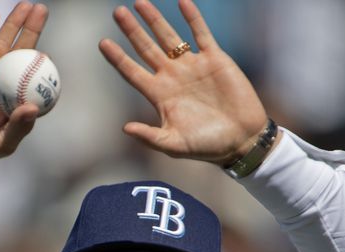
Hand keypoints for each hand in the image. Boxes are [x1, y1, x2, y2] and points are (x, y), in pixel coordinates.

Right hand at [0, 2, 48, 177]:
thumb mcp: (0, 145)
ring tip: (28, 6)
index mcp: (13, 101)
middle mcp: (1, 85)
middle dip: (31, 30)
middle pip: (20, 52)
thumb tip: (33, 107)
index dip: (41, 61)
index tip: (48, 53)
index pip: (32, 76)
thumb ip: (18, 127)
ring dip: (13, 24)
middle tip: (43, 10)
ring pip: (1, 44)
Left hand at [99, 0, 268, 164]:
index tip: (103, 43)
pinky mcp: (215, 59)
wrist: (241, 139)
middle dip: (132, 31)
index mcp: (159, 95)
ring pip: (169, 37)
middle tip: (117, 12)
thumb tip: (124, 128)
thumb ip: (149, 136)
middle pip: (146, 48)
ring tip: (139, 3)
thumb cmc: (206, 146)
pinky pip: (201, 34)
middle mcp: (172, 77)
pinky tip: (182, 2)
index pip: (132, 72)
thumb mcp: (174, 145)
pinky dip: (192, 18)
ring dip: (155, 20)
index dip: (118, 58)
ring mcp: (193, 66)